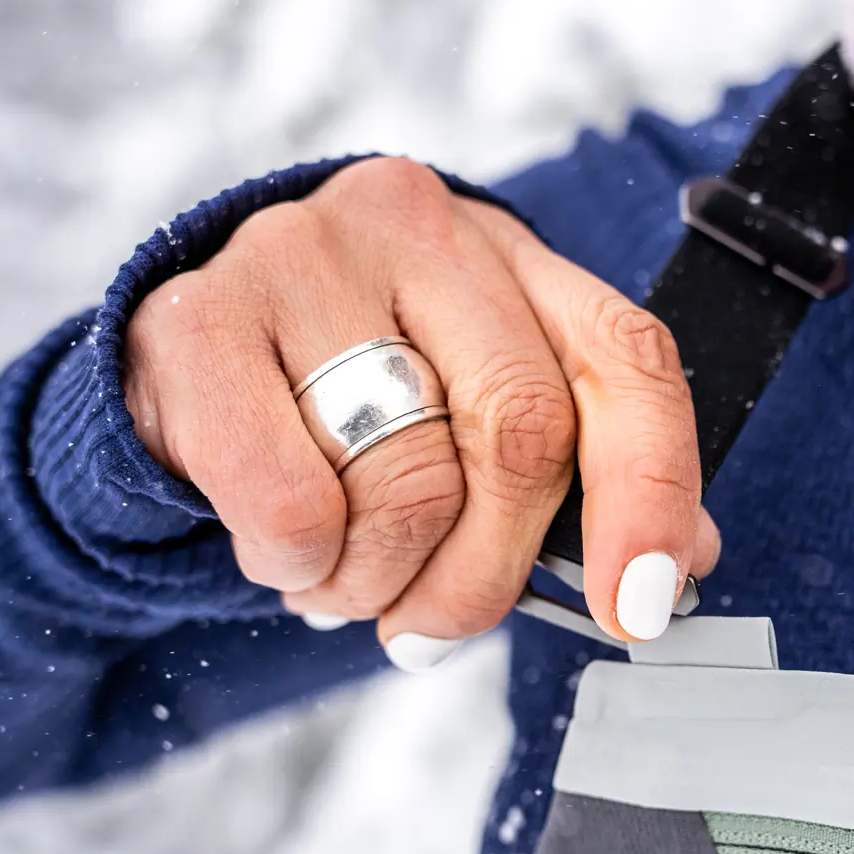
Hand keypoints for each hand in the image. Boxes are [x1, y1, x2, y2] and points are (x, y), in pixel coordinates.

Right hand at [122, 157, 720, 667]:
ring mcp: (302, 257)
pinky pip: (295, 508)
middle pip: (522, 438)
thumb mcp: (468, 413)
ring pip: (409, 487)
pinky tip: (285, 552)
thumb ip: (577, 475)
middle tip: (434, 628)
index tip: (638, 609)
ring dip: (380, 584)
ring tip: (344, 576)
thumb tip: (678, 562)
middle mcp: (416, 226)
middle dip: (487, 576)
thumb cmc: (343, 401)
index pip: (624, 358)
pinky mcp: (199, 321)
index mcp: (510, 253)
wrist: (175, 358)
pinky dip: (301, 569)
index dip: (652, 490)